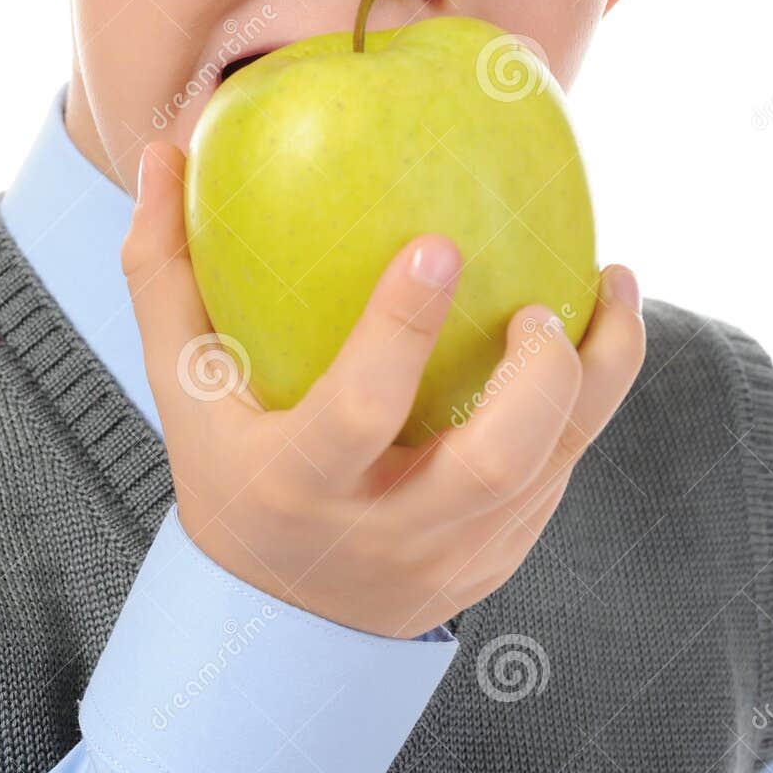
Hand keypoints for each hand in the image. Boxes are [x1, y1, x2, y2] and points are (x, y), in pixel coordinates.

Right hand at [122, 139, 645, 637]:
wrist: (279, 620)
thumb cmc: (228, 470)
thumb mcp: (184, 385)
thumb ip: (166, 272)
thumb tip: (160, 152)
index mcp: (298, 484)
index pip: (359, 411)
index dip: (400, 330)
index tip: (438, 244)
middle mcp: (384, 533)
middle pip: (493, 463)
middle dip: (540, 376)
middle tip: (546, 301)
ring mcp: (451, 558)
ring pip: (552, 472)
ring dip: (598, 378)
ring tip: (613, 290)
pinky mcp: (496, 563)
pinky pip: (559, 481)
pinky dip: (585, 407)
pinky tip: (593, 339)